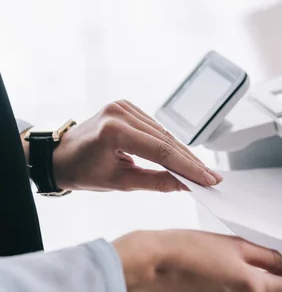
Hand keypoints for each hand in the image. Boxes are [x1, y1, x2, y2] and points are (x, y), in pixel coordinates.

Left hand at [52, 100, 221, 191]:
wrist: (60, 156)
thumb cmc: (82, 172)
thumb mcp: (120, 183)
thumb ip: (156, 182)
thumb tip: (186, 185)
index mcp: (114, 131)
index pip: (161, 151)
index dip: (188, 167)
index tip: (208, 180)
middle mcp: (120, 112)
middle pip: (166, 140)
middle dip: (190, 161)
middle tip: (212, 178)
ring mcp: (123, 106)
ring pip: (164, 133)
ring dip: (183, 153)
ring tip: (202, 172)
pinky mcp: (126, 106)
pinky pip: (155, 127)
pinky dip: (169, 143)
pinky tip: (184, 157)